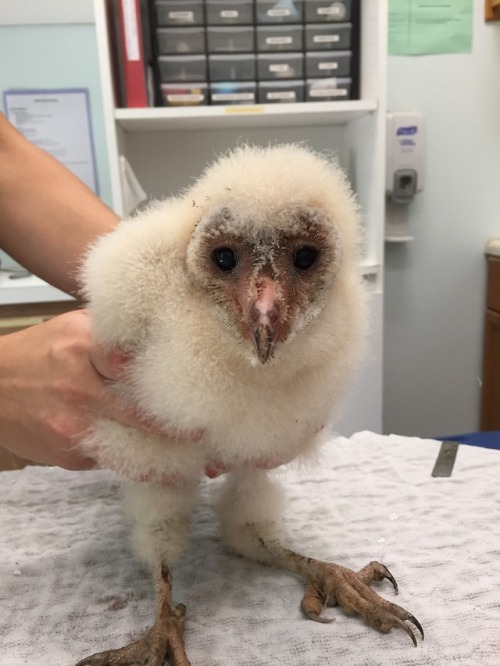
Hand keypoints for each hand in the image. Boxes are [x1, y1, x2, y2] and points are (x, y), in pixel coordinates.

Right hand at [0, 309, 201, 470]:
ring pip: (133, 448)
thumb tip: (164, 334)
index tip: (207, 393)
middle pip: (143, 415)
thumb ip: (116, 334)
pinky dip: (136, 458)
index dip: (176, 382)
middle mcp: (81, 389)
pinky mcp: (71, 455)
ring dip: (166, 456)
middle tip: (212, 436)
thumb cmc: (38, 353)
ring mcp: (75, 427)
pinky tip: (157, 459)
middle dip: (181, 429)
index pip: (139, 366)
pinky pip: (114, 458)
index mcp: (85, 348)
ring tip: (199, 461)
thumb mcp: (73, 328)